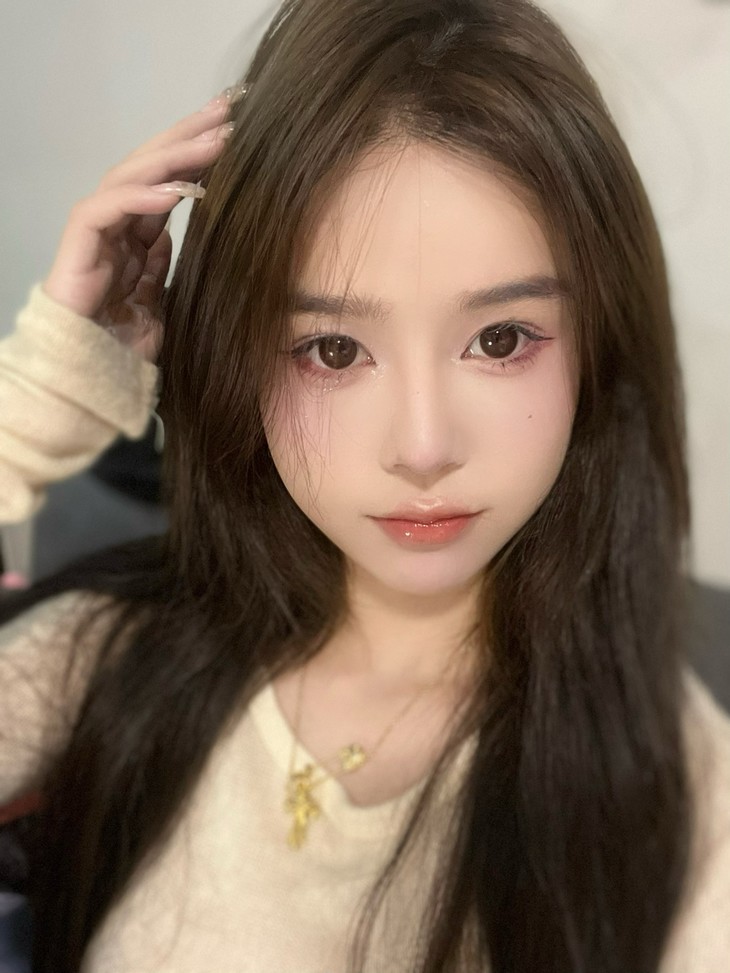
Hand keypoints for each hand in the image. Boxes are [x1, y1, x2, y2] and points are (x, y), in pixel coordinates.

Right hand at [41, 88, 242, 362]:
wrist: (85, 375)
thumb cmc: (120, 346)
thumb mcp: (156, 301)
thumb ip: (161, 265)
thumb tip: (173, 233)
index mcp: (135, 235)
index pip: (168, 182)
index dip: (198, 156)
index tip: (235, 132)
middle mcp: (116, 223)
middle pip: (152, 167)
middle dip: (189, 136)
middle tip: (229, 110)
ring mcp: (96, 229)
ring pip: (132, 176)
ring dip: (174, 156)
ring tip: (214, 140)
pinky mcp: (79, 243)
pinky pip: (109, 208)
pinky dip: (142, 196)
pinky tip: (178, 189)